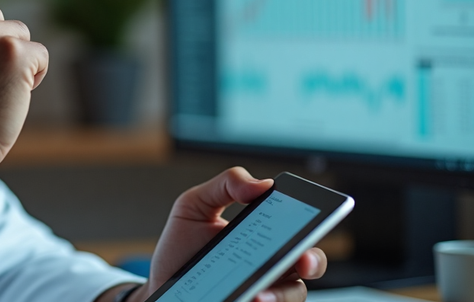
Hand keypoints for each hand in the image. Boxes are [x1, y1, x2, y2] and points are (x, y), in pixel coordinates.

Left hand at [135, 167, 326, 301]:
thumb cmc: (180, 245)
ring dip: (281, 294)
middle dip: (312, 260)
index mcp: (264, 235)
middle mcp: (271, 265)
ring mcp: (263, 290)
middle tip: (302, 260)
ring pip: (292, 294)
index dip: (313, 223)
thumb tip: (262, 183)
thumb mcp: (194, 205)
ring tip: (259, 294)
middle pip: (309, 263)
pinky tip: (247, 300)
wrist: (160, 283)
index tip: (309, 220)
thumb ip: (225, 185)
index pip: (299, 228)